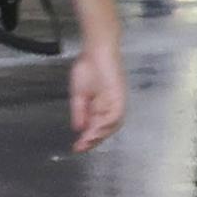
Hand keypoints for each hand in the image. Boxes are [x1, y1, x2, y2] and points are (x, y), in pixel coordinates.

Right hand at [67, 36, 127, 152]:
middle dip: (94, 140)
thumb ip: (80, 112)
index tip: (76, 147)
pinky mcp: (120, 95)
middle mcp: (111, 106)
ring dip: (101, 133)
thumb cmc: (88, 67)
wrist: (96, 49)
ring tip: (89, 140)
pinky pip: (117, 113)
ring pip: (113, 124)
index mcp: (101, 106)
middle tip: (81, 147)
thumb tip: (78, 128)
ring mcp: (116, 101)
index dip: (87, 138)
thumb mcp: (79, 94)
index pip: (96, 126)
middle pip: (106, 129)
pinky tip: (97, 127)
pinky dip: (107, 122)